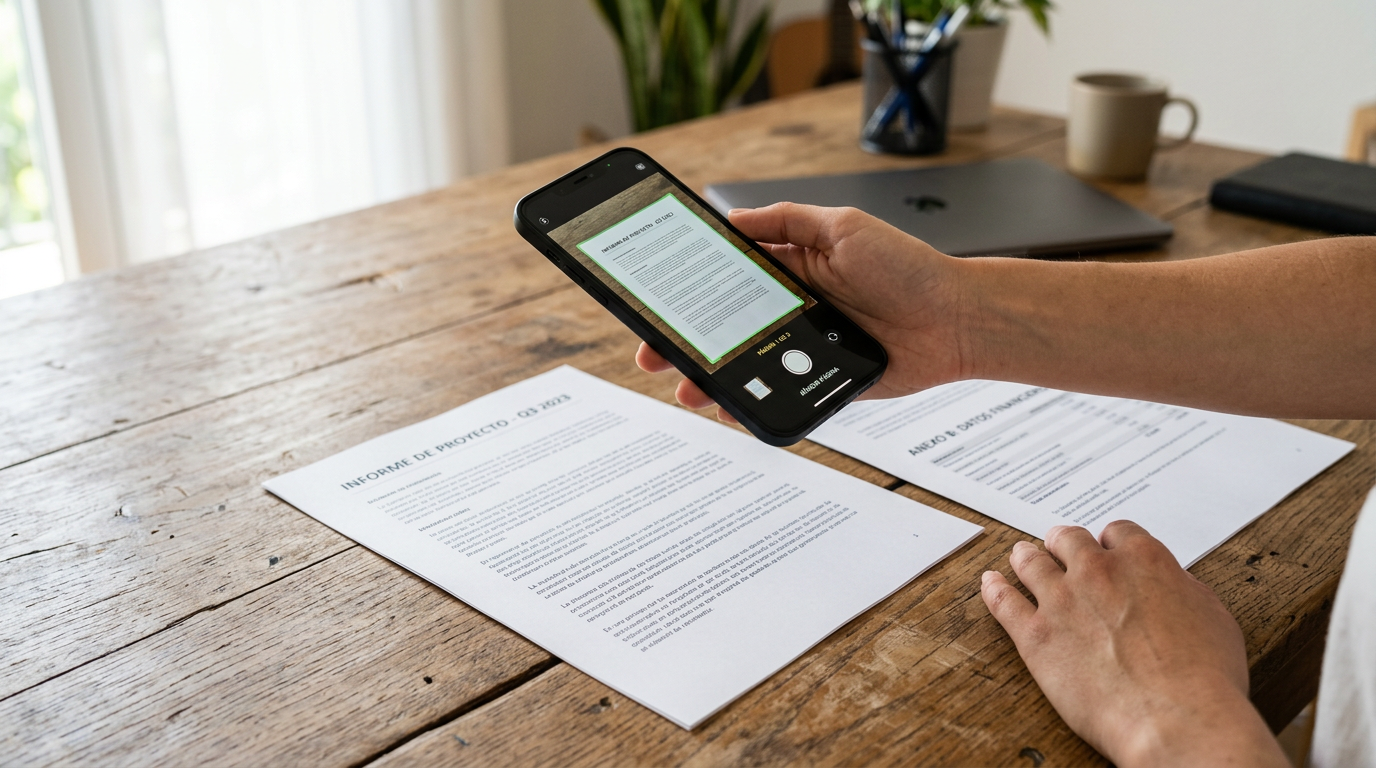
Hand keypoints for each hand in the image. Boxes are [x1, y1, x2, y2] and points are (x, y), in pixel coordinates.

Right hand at [636, 203, 969, 420]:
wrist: (957, 322)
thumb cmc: (910, 268)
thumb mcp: (844, 226)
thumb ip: (788, 221)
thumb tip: (733, 217)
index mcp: (791, 266)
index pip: (726, 275)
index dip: (687, 287)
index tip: (654, 297)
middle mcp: (791, 306)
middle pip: (722, 325)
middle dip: (681, 339)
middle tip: (653, 351)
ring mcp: (802, 345)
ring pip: (742, 363)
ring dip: (708, 376)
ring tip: (688, 385)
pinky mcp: (819, 379)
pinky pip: (776, 392)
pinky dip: (749, 402)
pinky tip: (729, 405)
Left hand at [980, 522, 1287, 766]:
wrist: (1176, 720)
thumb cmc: (1205, 678)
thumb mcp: (1212, 616)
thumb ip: (1180, 589)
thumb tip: (1167, 585)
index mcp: (1143, 560)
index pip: (1117, 532)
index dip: (1111, 543)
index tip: (1106, 550)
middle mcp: (1097, 571)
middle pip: (1068, 539)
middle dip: (1065, 544)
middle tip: (1060, 549)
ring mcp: (1061, 601)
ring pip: (1031, 562)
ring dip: (1027, 558)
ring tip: (1022, 558)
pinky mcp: (1035, 635)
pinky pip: (1003, 601)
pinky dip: (994, 588)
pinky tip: (991, 583)